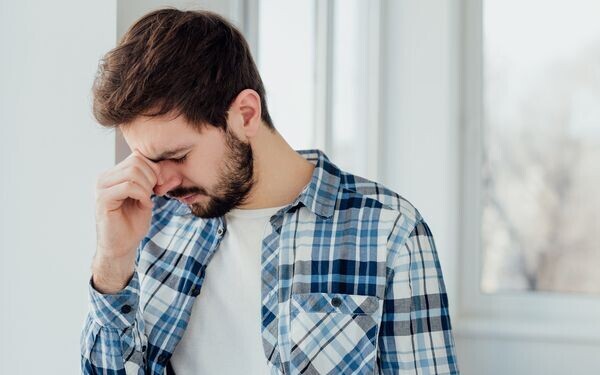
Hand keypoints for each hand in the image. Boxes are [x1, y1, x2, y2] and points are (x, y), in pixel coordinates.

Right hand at [92, 149, 161, 291]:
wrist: (122, 246)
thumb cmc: (133, 223)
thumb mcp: (148, 197)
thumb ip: (157, 182)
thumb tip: (175, 173)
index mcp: (113, 175)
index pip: (137, 157)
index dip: (153, 169)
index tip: (159, 186)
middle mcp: (104, 178)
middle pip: (136, 162)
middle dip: (152, 177)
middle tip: (153, 194)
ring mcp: (101, 187)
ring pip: (133, 172)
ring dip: (147, 187)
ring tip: (146, 200)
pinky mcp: (103, 199)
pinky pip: (129, 186)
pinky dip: (142, 194)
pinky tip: (144, 204)